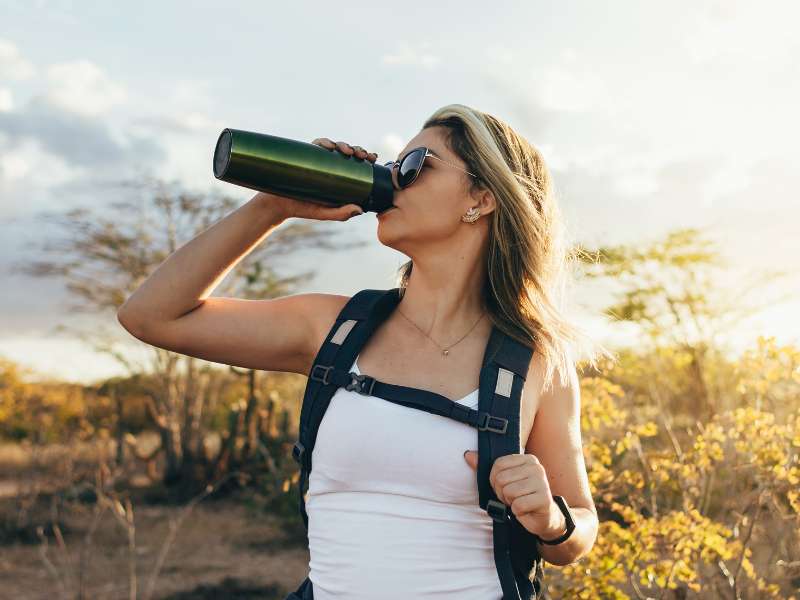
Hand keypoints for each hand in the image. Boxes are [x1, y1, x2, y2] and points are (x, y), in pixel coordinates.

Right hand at [256, 138, 378, 221]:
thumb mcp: (325, 213)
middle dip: (358, 150)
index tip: (372, 159)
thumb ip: (341, 213)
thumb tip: (360, 209)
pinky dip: (324, 142)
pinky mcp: (306, 155)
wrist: (279, 204)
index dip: (366, 158)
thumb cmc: (304, 209)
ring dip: (344, 145)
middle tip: (362, 156)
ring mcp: (318, 160)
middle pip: (349, 153)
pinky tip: (329, 146)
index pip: (357, 164)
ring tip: (348, 151)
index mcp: (340, 177)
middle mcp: (331, 166)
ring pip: (335, 146)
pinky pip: (317, 144)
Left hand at [463, 450, 564, 537]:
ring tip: (520, 502)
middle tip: (513, 497)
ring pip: (509, 492)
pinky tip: (526, 510)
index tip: (504, 487)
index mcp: (527, 459)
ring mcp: (542, 482)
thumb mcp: (504, 480)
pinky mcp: (544, 499)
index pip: (498, 465)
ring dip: (510, 502)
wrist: (543, 517)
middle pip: (502, 479)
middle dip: (502, 493)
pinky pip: (518, 505)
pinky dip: (517, 511)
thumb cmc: (521, 496)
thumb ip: (485, 468)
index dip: (495, 480)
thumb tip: (467, 455)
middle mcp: (536, 467)